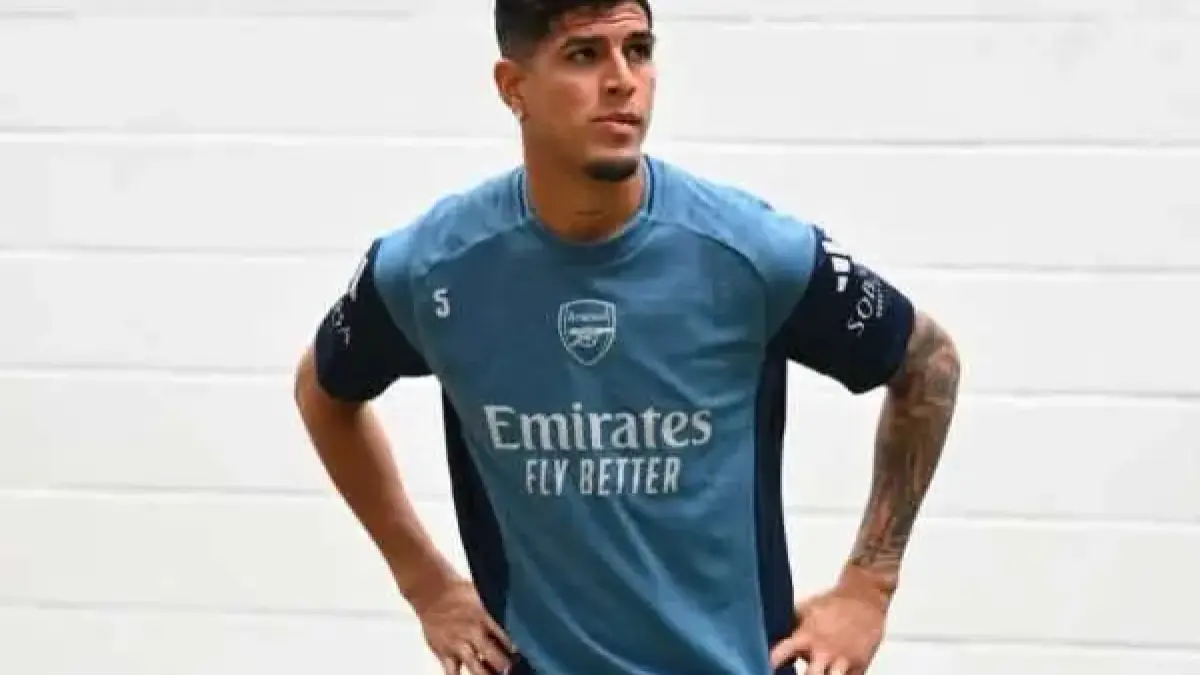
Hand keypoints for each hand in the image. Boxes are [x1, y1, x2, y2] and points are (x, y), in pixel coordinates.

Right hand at [413, 577, 517, 674]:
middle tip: (510, 670)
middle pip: (493, 655)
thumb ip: (494, 613)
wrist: (431, 592)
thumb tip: (513, 620)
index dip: (514, 648)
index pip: (504, 637)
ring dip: (487, 674)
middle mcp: (472, 632)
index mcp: (483, 617)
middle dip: (504, 666)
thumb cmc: (459, 593)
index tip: (520, 655)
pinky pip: (452, 673)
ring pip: (475, 667)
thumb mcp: (482, 596)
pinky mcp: (444, 653)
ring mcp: (457, 645)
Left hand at [768, 580, 886, 674]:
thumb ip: (788, 627)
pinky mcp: (859, 668)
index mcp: (806, 636)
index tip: (764, 667)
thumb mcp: (805, 610)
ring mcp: (842, 662)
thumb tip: (765, 636)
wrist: (865, 600)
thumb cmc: (831, 605)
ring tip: (815, 673)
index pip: (782, 654)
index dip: (772, 662)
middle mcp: (824, 651)